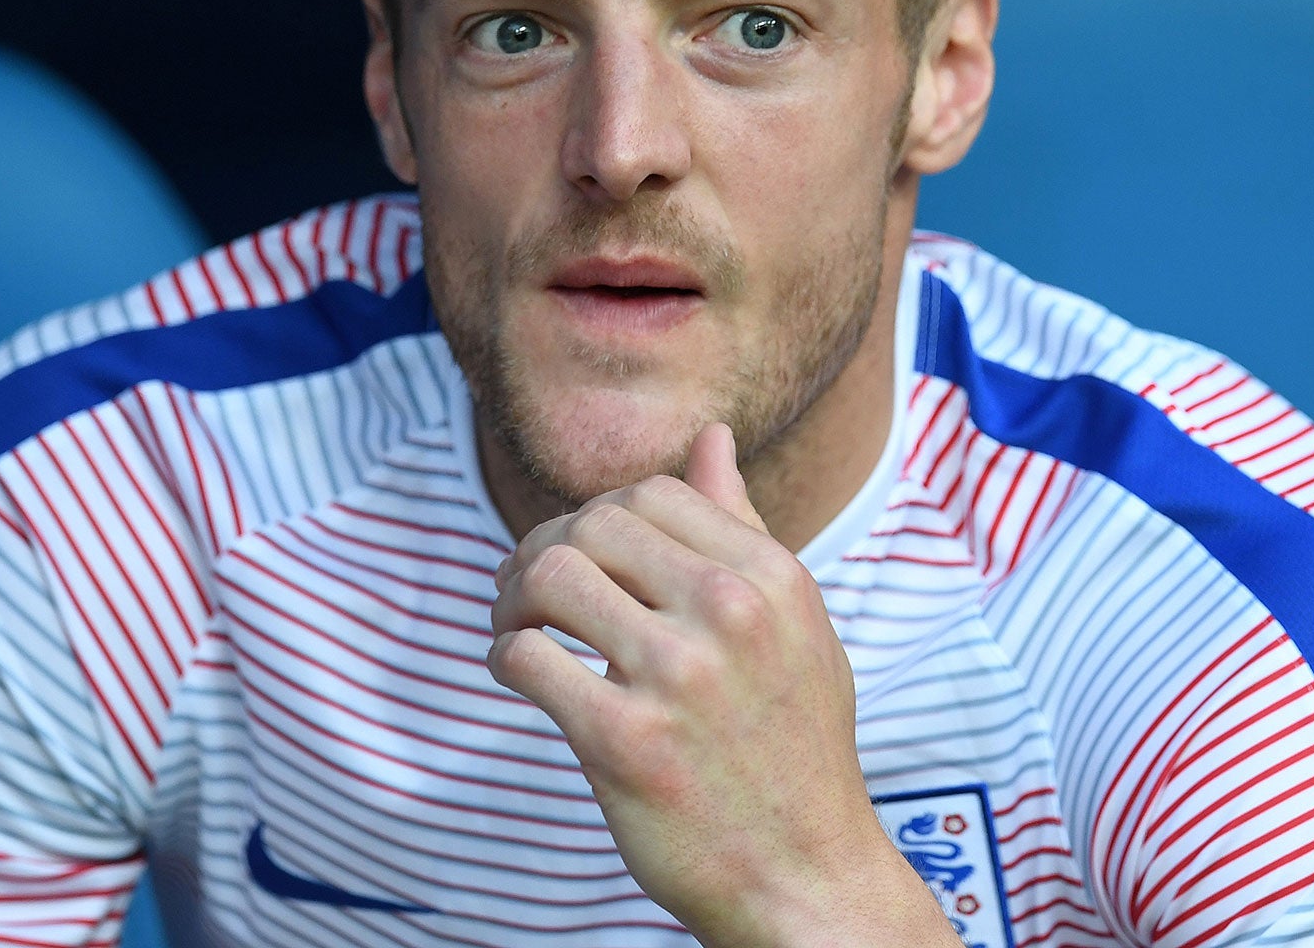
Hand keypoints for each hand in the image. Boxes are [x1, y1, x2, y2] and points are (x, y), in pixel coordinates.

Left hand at [488, 423, 952, 947]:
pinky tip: (518, 675)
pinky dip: (504, 658)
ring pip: (550, 578)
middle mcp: (729, 612)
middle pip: (591, 524)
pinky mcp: (625, 742)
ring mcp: (678, 675)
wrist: (809, 878)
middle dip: (542, 548)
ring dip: (511, 599)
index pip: (651, 493)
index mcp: (772, 576)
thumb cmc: (797, 748)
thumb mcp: (796, 625)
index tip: (580, 555)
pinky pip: (527, 660)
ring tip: (513, 628)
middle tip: (525, 591)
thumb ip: (743, 528)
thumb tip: (710, 437)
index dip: (597, 516)